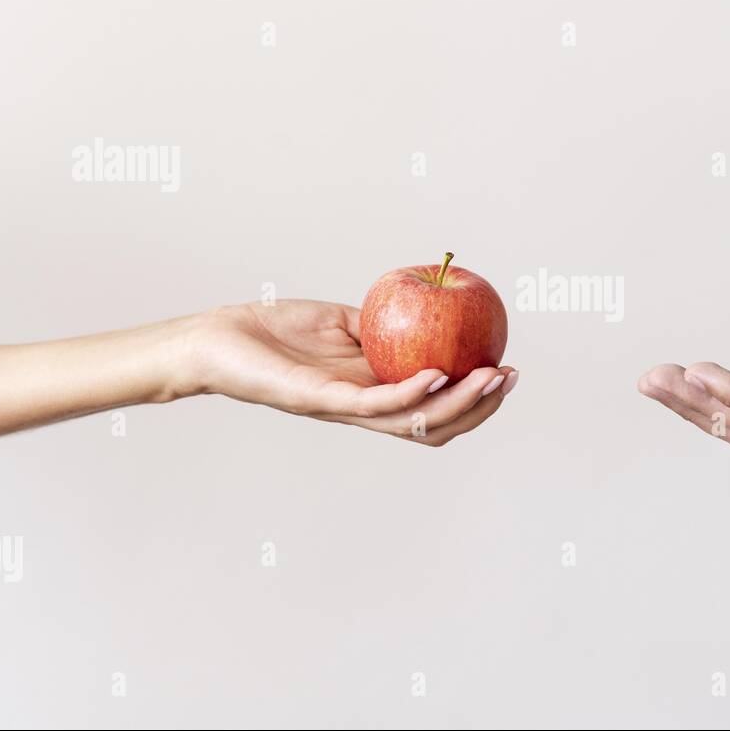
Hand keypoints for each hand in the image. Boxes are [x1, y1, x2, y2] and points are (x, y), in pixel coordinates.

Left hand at [185, 300, 517, 446]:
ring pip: (414, 421)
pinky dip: (411, 393)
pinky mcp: (322, 400)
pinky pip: (375, 404)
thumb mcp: (343, 321)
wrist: (218, 341)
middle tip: (510, 378)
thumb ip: (383, 323)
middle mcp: (364, 410)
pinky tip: (438, 374)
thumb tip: (429, 305)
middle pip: (436, 425)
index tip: (507, 369)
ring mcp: (345, 409)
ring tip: (489, 379)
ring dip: (459, 404)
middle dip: (481, 407)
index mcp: (373, 392)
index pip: (436, 409)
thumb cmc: (274, 331)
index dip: (475, 398)